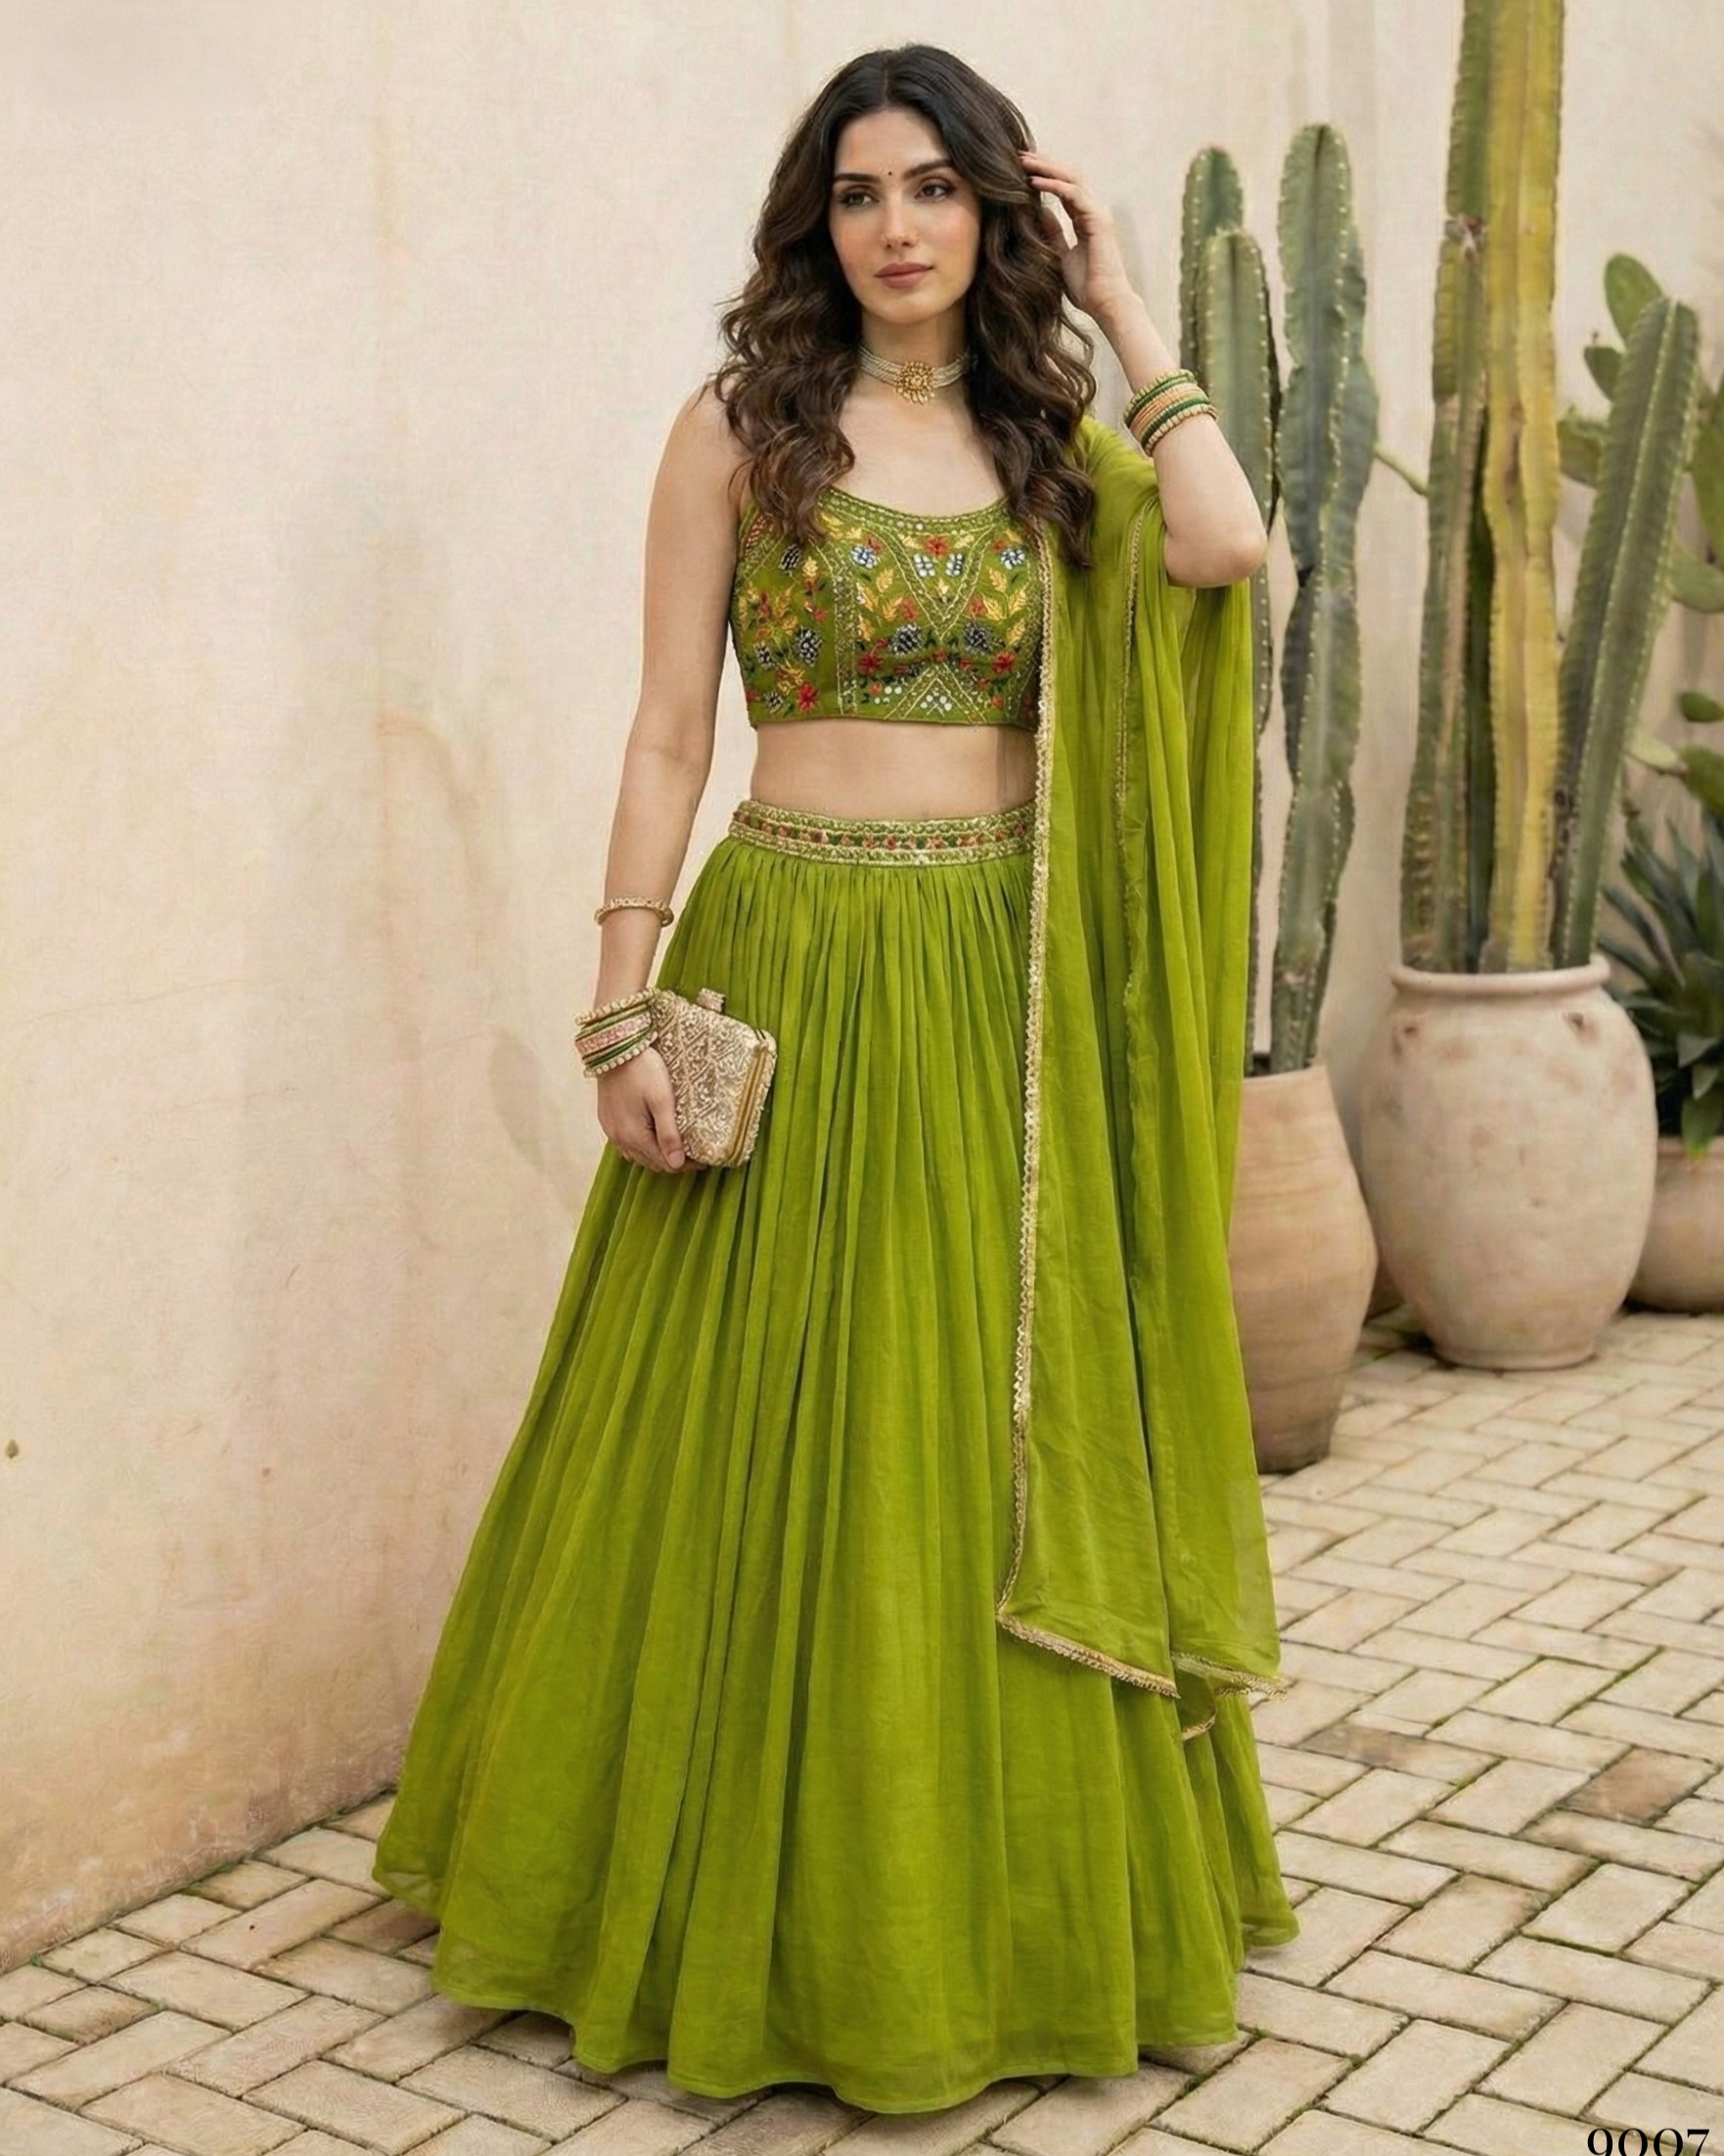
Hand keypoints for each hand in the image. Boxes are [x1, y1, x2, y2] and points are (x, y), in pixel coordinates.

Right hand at [596, 1047, 699, 1172]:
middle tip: (693, 1153)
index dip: (686, 1165)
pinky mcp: (607, 1120)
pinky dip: (641, 1146)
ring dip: (656, 1155)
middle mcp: (619, 1139)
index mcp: (634, 1136)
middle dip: (673, 1161)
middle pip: (651, 1162)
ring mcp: (610, 1130)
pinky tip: (652, 1136)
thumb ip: (668, 1133)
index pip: (665, 1164)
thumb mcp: (661, 1100)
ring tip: (675, 1146)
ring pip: (637, 1155)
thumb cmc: (643, 1070)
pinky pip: (626, 1144)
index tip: (704, 1160)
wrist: (614, 1047)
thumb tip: (677, 1164)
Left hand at [1019, 149, 1138, 322]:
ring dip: (1047, 168)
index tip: (1020, 169)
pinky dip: (1054, 185)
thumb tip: (1038, 215)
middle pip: (1068, 176)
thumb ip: (1052, 234)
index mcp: (1084, 219)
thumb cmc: (1086, 287)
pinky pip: (1074, 194)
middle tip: (1019, 155)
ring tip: (1024, 161)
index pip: (1063, 188)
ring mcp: (1097, 213)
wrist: (1105, 303)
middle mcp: (1093, 211)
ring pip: (1071, 179)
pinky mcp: (1098, 220)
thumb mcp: (1060, 256)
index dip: (1044, 176)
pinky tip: (1035, 182)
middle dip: (1044, 163)